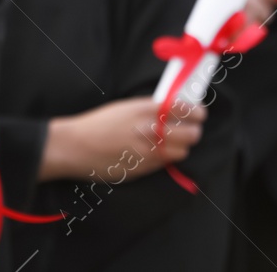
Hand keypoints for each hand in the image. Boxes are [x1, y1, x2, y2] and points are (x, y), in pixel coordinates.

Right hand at [39, 96, 205, 181]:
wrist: (76, 147)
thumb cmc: (97, 124)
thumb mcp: (124, 107)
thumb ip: (150, 108)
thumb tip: (173, 108)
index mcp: (145, 110)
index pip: (185, 109)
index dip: (197, 111)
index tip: (200, 112)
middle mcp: (150, 131)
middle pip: (191, 133)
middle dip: (194, 130)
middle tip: (191, 128)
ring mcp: (149, 152)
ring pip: (182, 151)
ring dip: (182, 146)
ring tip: (175, 141)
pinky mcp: (144, 169)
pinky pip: (166, 163)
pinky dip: (167, 157)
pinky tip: (158, 151)